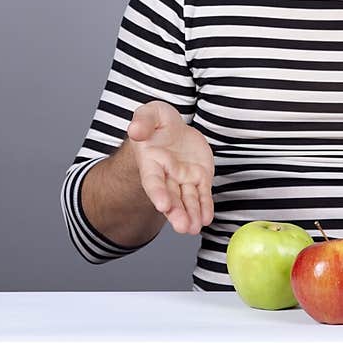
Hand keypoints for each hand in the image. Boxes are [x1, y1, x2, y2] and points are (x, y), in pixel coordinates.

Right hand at [126, 100, 214, 234]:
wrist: (172, 129)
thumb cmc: (157, 122)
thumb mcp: (150, 113)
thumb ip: (143, 121)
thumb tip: (135, 130)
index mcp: (151, 162)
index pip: (153, 181)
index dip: (157, 193)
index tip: (163, 205)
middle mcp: (167, 175)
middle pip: (171, 196)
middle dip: (176, 212)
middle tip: (182, 227)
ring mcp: (183, 178)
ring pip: (187, 199)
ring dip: (191, 214)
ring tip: (194, 228)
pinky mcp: (199, 178)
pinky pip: (203, 194)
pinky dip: (205, 206)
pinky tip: (207, 218)